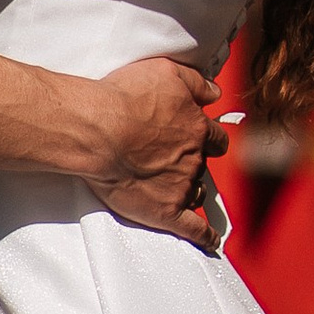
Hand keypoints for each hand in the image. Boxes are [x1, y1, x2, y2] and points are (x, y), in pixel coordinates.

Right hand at [86, 54, 224, 243]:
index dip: (209, 139)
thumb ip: (196, 82)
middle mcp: (193, 159)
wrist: (99, 131)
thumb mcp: (167, 72)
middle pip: (203, 165)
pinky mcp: (165, 212)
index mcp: (196, 128)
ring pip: (197, 192)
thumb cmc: (126, 98)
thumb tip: (215, 92)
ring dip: (190, 189)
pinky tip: (210, 241)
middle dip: (193, 162)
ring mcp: (181, 187)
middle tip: (177, 159)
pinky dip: (205, 236)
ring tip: (176, 187)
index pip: (215, 137)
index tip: (204, 140)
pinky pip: (194, 229)